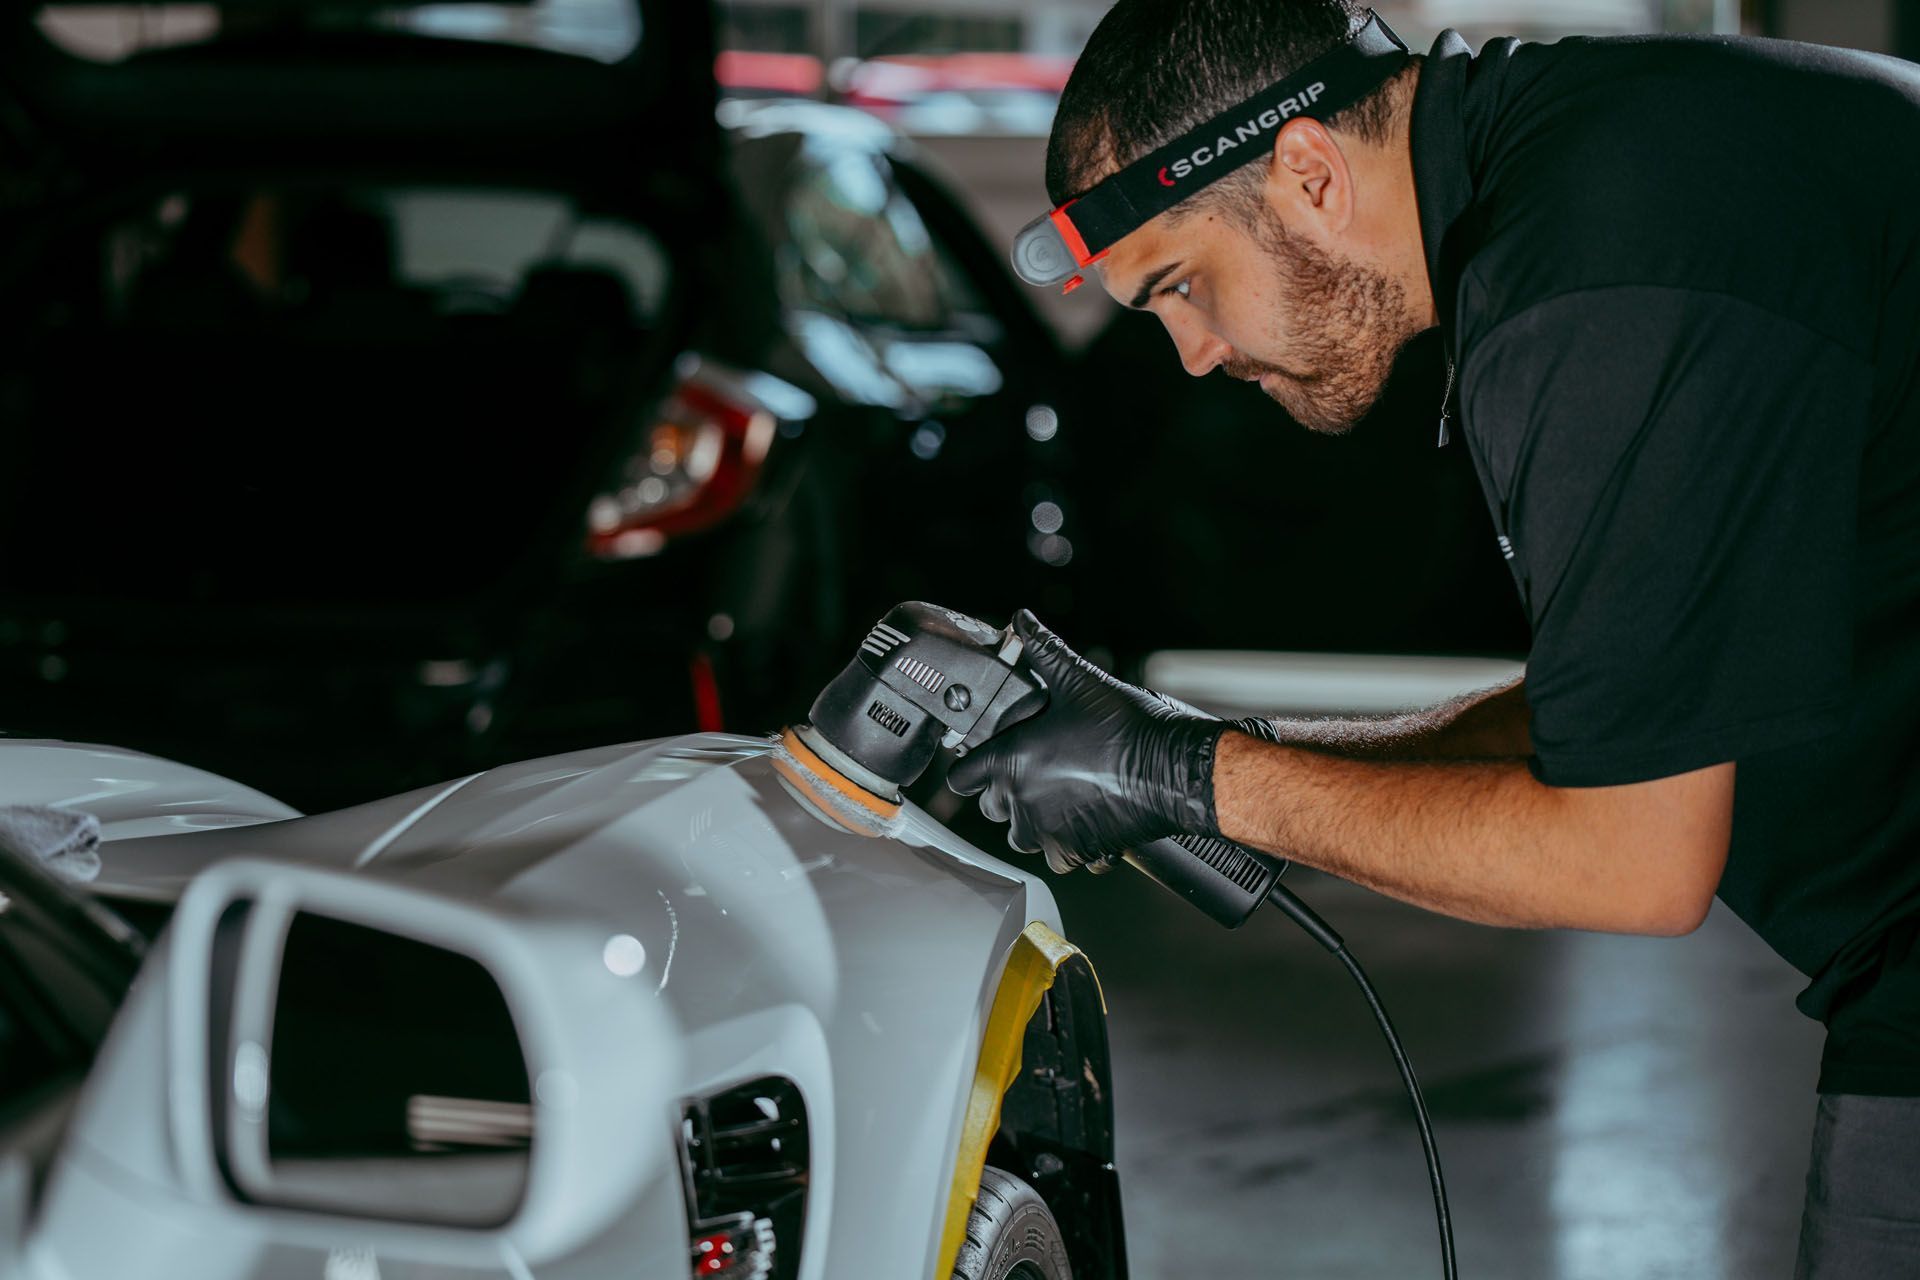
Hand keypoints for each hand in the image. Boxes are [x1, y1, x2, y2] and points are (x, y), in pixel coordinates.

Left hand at [947, 610, 1223, 872]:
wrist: (1174, 769)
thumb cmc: (1127, 727)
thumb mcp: (1079, 681)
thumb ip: (1043, 650)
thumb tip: (1021, 619)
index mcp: (1013, 760)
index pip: (962, 777)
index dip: (970, 766)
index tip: (982, 760)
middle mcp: (1022, 801)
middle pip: (990, 808)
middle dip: (1005, 792)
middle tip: (1033, 770)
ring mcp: (1048, 832)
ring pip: (1020, 836)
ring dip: (1031, 821)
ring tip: (1056, 795)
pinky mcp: (1077, 852)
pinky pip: (1056, 857)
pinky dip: (1065, 844)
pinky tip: (1083, 819)